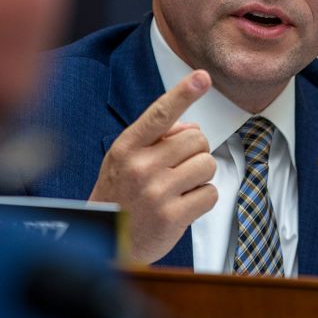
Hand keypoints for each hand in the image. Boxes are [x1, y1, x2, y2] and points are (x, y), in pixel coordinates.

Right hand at [89, 70, 217, 263]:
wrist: (107, 241)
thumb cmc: (120, 194)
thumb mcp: (126, 158)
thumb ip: (157, 138)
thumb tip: (192, 127)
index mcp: (127, 146)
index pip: (160, 113)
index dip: (183, 93)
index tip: (202, 77)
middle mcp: (141, 166)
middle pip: (197, 139)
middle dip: (194, 151)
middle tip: (176, 168)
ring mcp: (157, 192)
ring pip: (207, 164)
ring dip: (200, 175)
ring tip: (179, 187)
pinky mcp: (172, 216)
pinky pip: (210, 193)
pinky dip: (202, 198)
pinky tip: (182, 205)